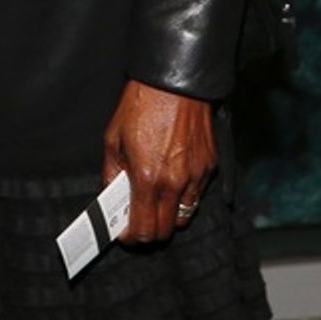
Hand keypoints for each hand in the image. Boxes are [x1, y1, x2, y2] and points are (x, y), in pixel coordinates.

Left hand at [102, 78, 214, 244]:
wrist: (174, 82)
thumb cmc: (141, 104)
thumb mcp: (113, 138)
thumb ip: (111, 172)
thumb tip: (110, 195)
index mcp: (147, 177)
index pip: (144, 229)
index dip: (132, 237)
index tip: (125, 233)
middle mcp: (175, 182)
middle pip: (166, 231)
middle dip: (150, 231)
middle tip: (138, 219)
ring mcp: (196, 176)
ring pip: (184, 215)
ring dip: (169, 214)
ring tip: (156, 199)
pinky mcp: (209, 166)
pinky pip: (197, 194)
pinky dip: (184, 194)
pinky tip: (172, 177)